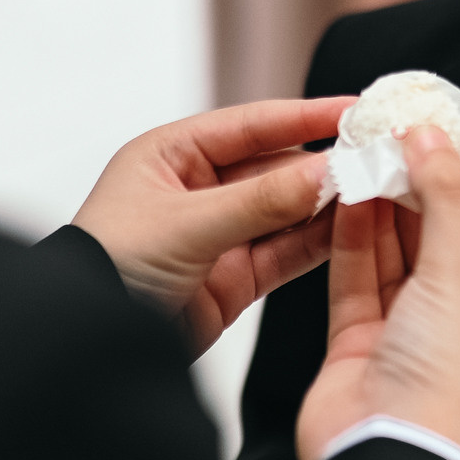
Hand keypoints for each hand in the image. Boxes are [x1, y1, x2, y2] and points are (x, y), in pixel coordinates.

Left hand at [71, 97, 350, 353]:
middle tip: (377, 158)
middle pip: (277, 167)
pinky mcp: (235, 278)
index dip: (306, 116)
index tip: (356, 110)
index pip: (252, 125)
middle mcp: (198, 190)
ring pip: (288, 210)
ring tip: (378, 192)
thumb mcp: (186, 227)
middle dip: (326, 164)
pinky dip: (321, 241)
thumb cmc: (106, 271)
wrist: (81, 349)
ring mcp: (219, 235)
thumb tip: (327, 172)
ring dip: (330, 204)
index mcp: (171, 156)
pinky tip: (356, 229)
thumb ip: (261, 201)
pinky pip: (287, 251)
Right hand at [298, 128, 459, 459]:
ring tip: (372, 155)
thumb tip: (436, 140)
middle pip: (439, 243)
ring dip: (383, 208)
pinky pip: (356, 279)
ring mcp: (406, 338)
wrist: (382, 457)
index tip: (449, 142)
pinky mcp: (358, 344)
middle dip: (420, 192)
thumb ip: (448, 203)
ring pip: (394, 257)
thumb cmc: (444, 390)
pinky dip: (352, 238)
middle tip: (400, 139)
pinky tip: (350, 196)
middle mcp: (459, 331)